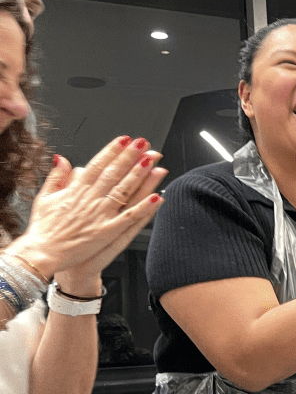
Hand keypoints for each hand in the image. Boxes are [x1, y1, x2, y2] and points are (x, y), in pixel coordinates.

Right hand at [7, 136, 165, 280]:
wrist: (41, 253)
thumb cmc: (43, 229)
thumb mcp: (44, 197)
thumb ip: (56, 177)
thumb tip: (62, 158)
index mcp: (75, 190)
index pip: (97, 165)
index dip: (112, 151)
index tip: (125, 140)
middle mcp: (89, 200)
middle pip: (113, 173)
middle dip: (129, 156)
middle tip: (144, 143)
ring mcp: (99, 215)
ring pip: (123, 191)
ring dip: (139, 175)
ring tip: (152, 161)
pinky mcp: (107, 232)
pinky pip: (129, 217)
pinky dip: (143, 207)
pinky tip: (156, 197)